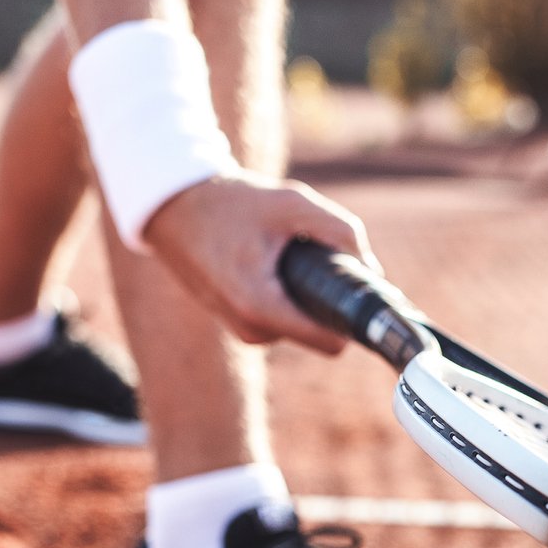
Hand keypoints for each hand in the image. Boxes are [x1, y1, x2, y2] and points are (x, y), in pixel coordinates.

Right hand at [144, 175, 377, 352]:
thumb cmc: (232, 204)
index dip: (353, 322)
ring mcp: (241, 330)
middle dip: (326, 300)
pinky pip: (281, 319)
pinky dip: (286, 296)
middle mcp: (250, 329)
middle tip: (317, 258)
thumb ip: (341, 232)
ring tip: (285, 255)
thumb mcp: (294, 203)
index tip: (363, 296)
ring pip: (300, 324)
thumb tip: (372, 270)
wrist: (175, 208)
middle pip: (318, 333)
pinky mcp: (237, 324)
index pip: (330, 343)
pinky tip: (272, 264)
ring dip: (304, 295)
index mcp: (260, 306)